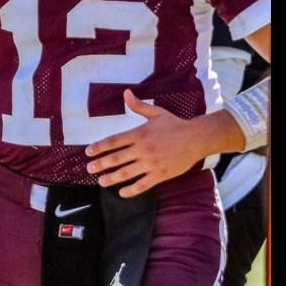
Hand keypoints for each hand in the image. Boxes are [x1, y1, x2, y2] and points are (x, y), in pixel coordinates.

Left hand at [85, 89, 204, 196]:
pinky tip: (122, 192)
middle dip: (101, 164)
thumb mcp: (156, 112)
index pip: (114, 141)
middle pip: (117, 158)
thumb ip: (138, 105)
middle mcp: (143, 149)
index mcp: (140, 133)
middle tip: (89, 169)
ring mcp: (152, 163)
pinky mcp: (161, 174)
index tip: (88, 152)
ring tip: (101, 181)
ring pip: (127, 173)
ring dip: (111, 178)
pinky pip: (143, 185)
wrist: (196, 138)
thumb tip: (125, 92)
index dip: (99, 147)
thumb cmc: (175, 124)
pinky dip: (131, 190)